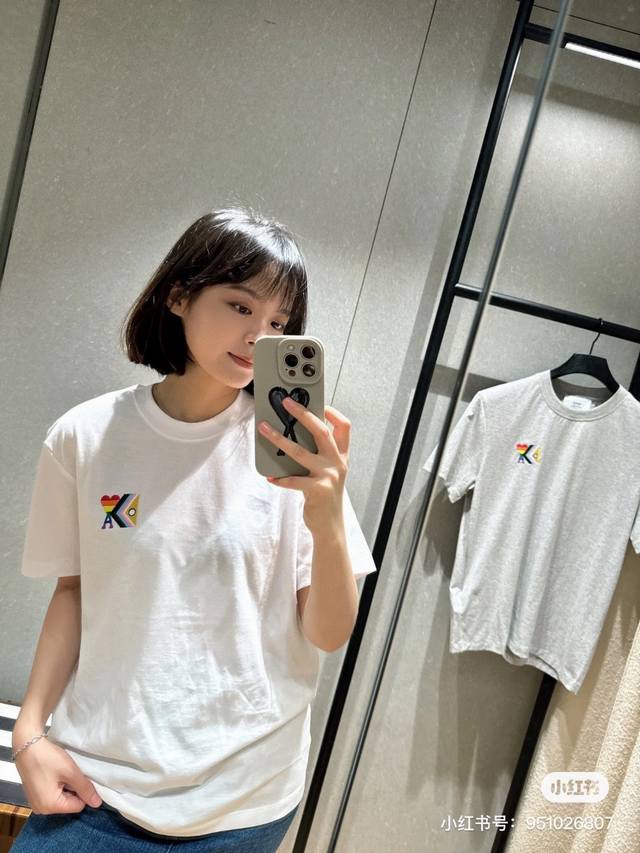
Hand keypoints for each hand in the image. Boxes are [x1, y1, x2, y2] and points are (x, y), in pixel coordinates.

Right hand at [13, 737, 101, 813]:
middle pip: (69, 804)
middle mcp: (41, 810)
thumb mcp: (70, 772)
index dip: (84, 791)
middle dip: (74, 789)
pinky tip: (56, 773)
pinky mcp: (34, 795)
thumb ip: (85, 788)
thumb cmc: (48, 758)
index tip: (82, 776)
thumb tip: (97, 804)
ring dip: (66, 786)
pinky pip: (52, 794)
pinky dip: (58, 785)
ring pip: (61, 798)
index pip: (78, 806)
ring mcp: (36, 803)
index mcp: (50, 807)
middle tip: (71, 772)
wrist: (26, 746)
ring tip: (63, 772)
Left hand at [258, 398, 349, 531]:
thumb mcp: (329, 471)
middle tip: (287, 403)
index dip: (333, 412)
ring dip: (279, 439)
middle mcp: (337, 463)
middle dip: (303, 414)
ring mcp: (328, 476)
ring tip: (265, 430)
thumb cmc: (326, 496)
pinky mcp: (317, 490)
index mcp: (341, 456)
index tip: (319, 402)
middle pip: (322, 431)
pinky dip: (280, 478)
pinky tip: (270, 477)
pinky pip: (294, 480)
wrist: (331, 524)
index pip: (344, 427)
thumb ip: (319, 454)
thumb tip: (294, 434)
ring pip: (301, 452)